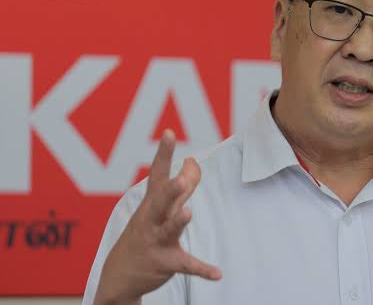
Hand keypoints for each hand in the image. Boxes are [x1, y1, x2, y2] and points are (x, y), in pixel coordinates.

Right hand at [94, 130, 221, 304]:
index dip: (164, 154)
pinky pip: (185, 264)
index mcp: (152, 202)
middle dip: (170, 189)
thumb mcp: (161, 208)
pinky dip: (202, 269)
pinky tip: (217, 273)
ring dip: (178, 222)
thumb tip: (194, 162)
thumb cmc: (145, 232)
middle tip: (180, 178)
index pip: (158, 174)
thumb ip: (182, 185)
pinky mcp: (165, 262)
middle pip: (161, 200)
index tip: (169, 133)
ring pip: (168, 230)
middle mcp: (152, 219)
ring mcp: (156, 241)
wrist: (119, 275)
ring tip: (188, 213)